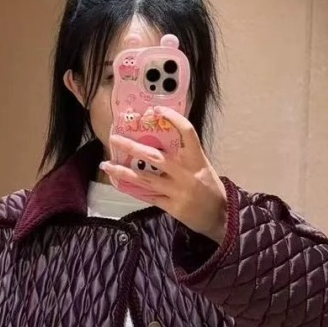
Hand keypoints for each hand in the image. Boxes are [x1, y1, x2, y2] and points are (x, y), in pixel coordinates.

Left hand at [100, 106, 227, 243]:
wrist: (221, 216)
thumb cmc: (211, 187)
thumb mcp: (203, 166)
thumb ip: (185, 155)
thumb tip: (160, 138)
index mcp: (197, 159)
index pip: (187, 132)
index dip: (172, 118)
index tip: (156, 110)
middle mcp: (186, 173)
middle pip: (155, 156)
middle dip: (132, 146)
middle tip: (114, 138)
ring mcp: (178, 191)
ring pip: (145, 179)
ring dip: (123, 171)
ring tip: (106, 164)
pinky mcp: (172, 207)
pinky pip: (147, 196)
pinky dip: (132, 189)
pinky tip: (118, 182)